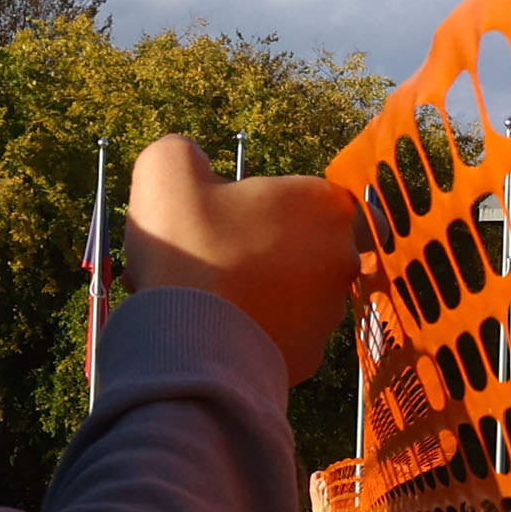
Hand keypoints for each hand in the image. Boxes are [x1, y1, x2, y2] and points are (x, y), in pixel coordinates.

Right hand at [123, 138, 359, 376]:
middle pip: (312, 248)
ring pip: (297, 295)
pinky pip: (284, 335)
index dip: (302, 206)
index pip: (340, 201)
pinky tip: (216, 327)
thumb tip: (190, 160)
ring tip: (210, 296)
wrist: (189, 338)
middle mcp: (342, 260)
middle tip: (218, 255)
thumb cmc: (188, 243)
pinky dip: (257, 331)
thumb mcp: (168, 170)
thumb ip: (185, 153)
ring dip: (263, 292)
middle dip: (270, 250)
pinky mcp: (311, 357)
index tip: (264, 215)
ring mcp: (330, 313)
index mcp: (324, 206)